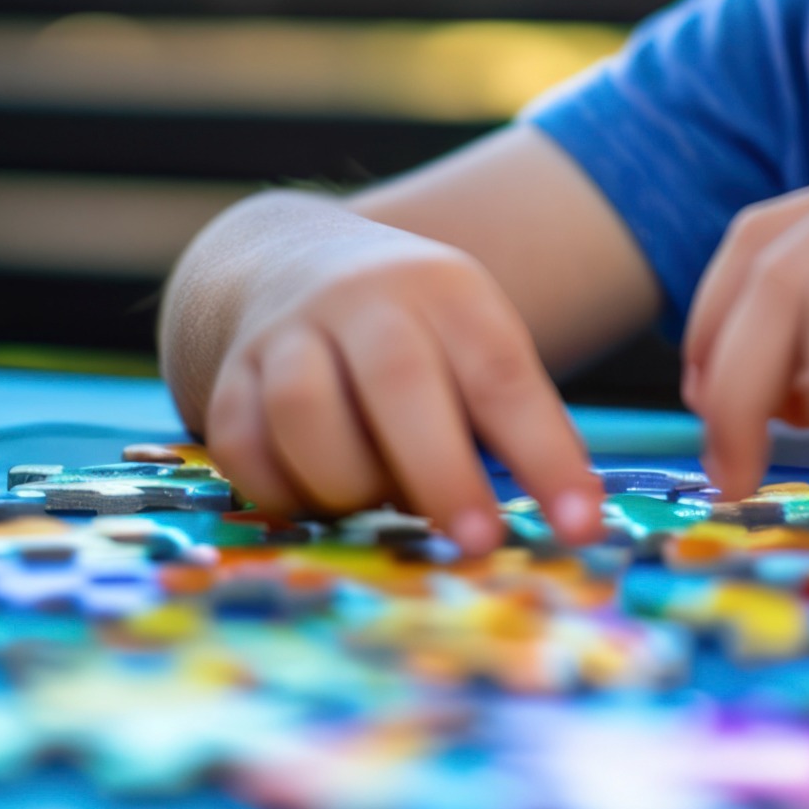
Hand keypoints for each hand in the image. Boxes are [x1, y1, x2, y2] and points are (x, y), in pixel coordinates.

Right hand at [199, 221, 603, 553]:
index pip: (502, 374)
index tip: (580, 525)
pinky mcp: (228, 374)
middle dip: (441, 474)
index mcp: (445, 289)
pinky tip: (316, 498)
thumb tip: (568, 519)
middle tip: (478, 545)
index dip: (544, 454)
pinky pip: (242, 445)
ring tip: (377, 500)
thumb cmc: (414, 333)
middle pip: (399, 382)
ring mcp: (286, 332)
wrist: (292, 263)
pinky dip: (282, 491)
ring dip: (348, 482)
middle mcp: (362, 299)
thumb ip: (509, 422)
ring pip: (305, 411)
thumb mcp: (474, 343)